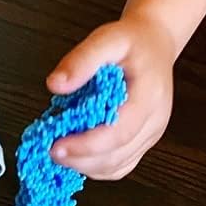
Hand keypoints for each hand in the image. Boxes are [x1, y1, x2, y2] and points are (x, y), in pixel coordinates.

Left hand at [46, 16, 176, 179]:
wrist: (154, 45)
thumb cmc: (131, 42)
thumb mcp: (107, 38)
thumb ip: (82, 60)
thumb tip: (55, 83)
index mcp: (150, 96)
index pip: (119, 132)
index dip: (86, 145)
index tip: (56, 146)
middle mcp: (155, 121)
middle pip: (116, 156)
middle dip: (79, 159)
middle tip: (50, 149)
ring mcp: (150, 135)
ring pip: (116, 167)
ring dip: (84, 166)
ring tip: (60, 151)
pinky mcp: (142, 143)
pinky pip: (118, 167)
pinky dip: (94, 167)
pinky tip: (77, 156)